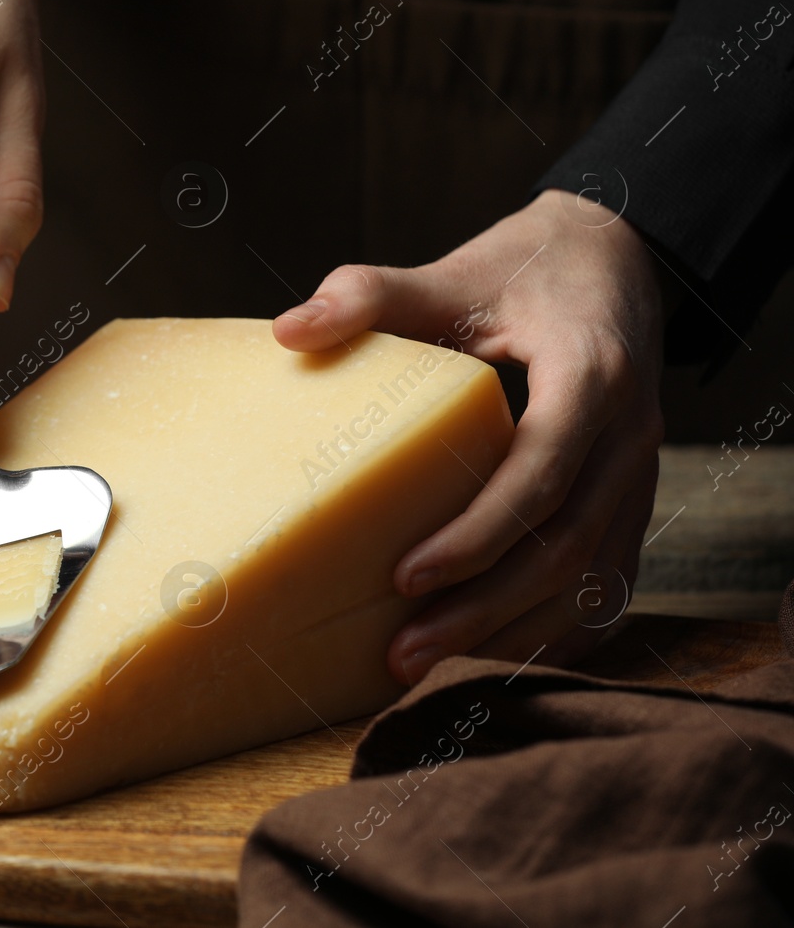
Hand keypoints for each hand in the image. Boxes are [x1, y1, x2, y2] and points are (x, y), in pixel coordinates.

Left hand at [272, 189, 666, 683]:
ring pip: (591, 577)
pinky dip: (558, 629)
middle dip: (485, 607)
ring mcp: (640, 474)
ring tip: (431, 669)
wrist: (616, 259)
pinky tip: (497, 660)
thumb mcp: (453, 272)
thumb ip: (371, 295)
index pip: (541, 471)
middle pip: (566, 544)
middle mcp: (630, 435)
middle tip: (404, 652)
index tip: (405, 576)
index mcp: (590, 375)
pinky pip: (608, 581)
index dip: (477, 532)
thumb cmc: (525, 268)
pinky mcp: (633, 499)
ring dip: (515, 631)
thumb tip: (287, 331)